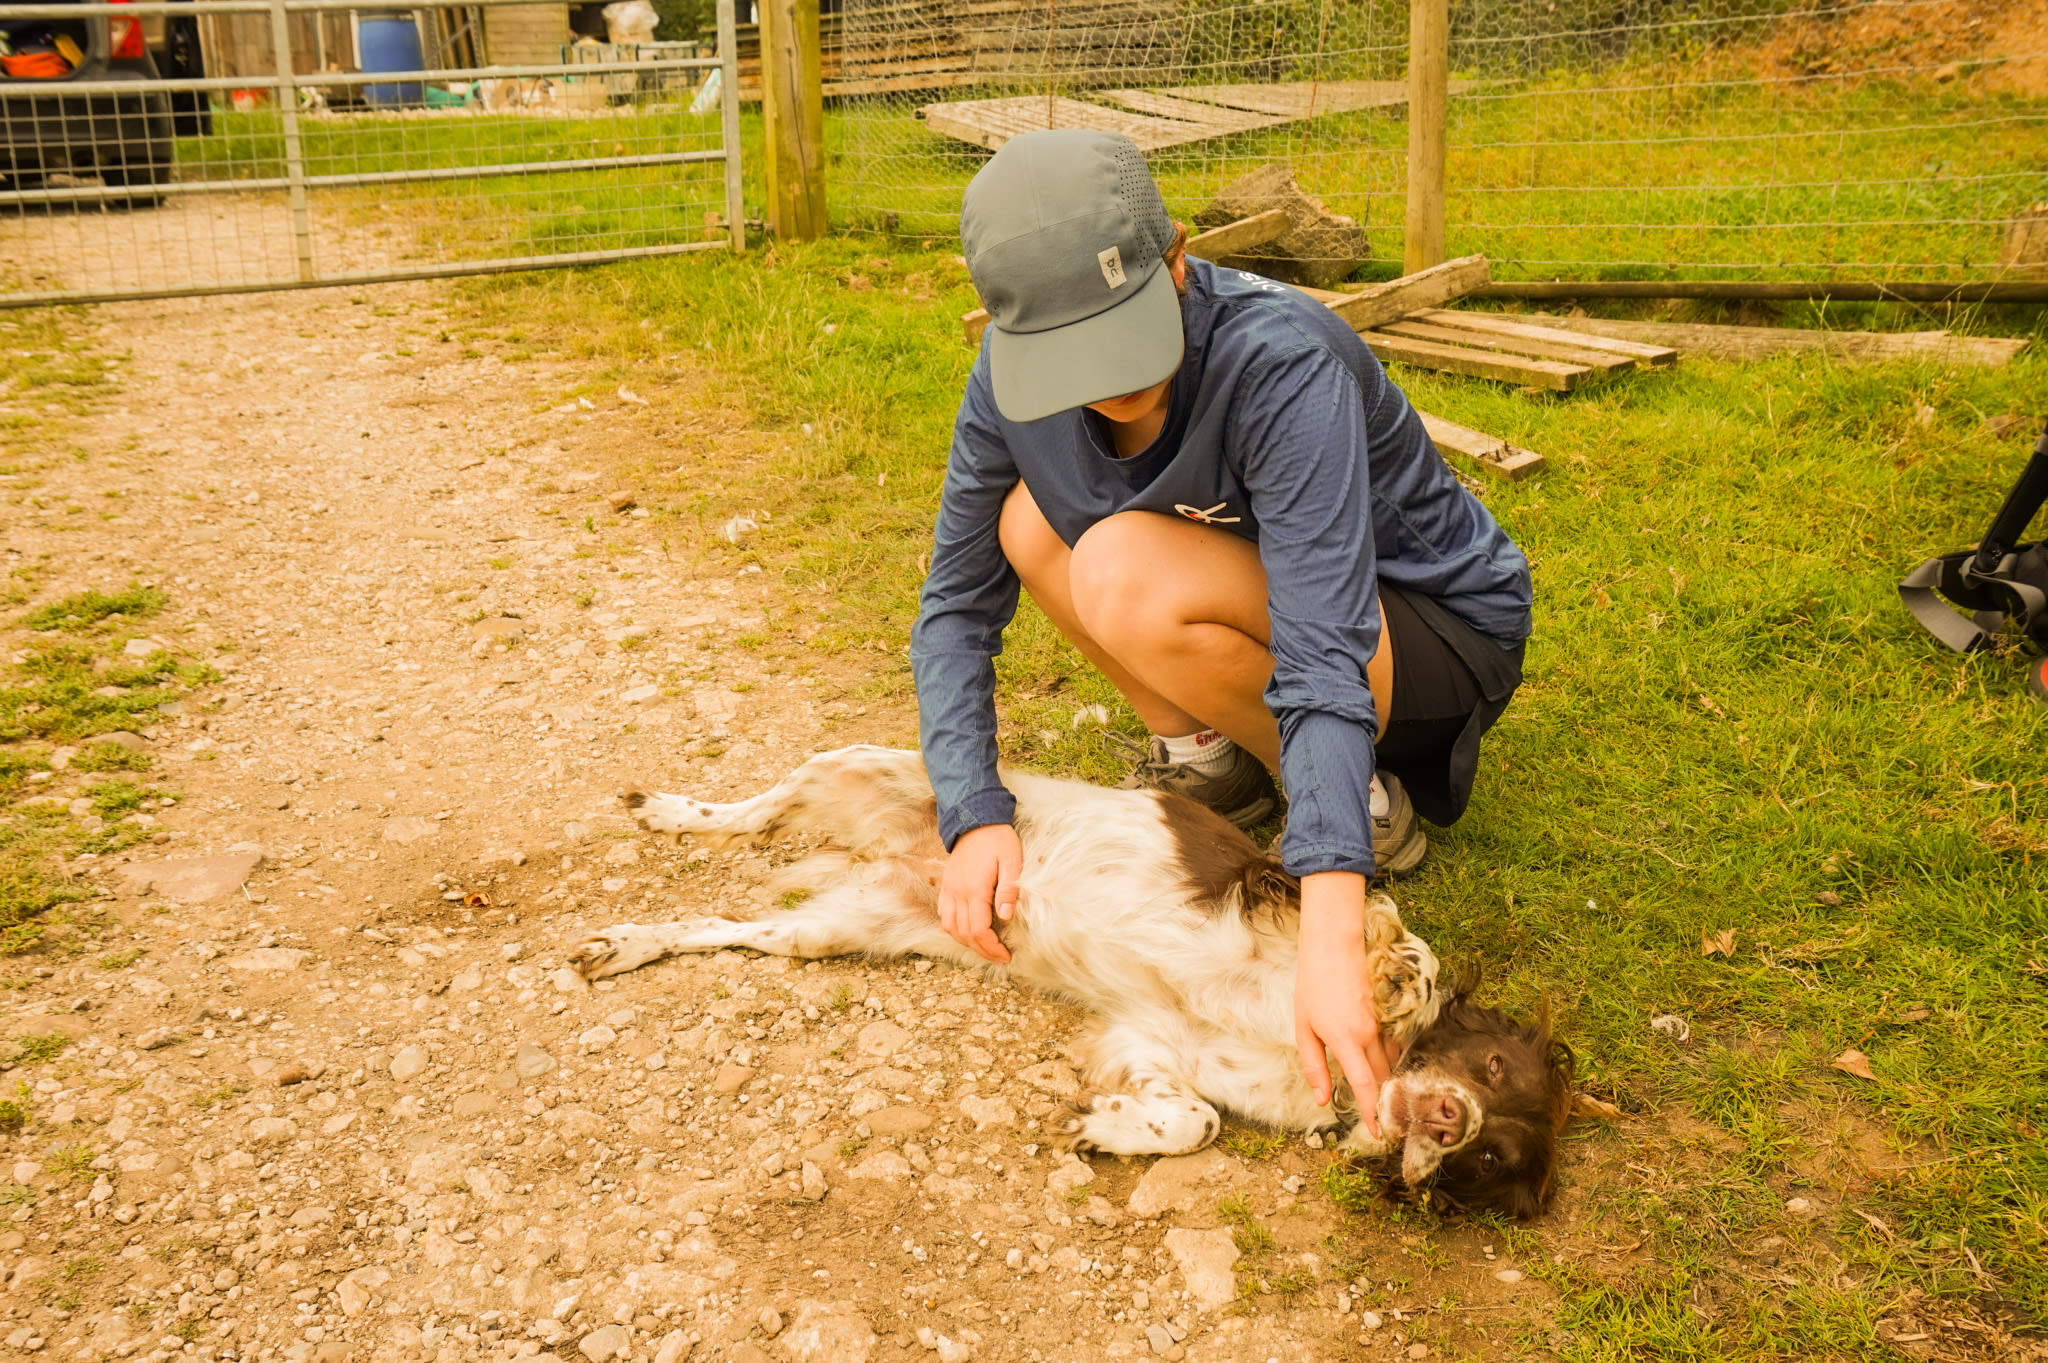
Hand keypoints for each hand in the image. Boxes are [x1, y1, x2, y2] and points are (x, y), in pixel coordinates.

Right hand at [938, 823, 1020, 963]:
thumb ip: (1008, 890)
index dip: (992, 947)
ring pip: (950, 927)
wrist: (975, 819)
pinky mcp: (946, 885)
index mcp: (975, 888)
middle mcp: (958, 892)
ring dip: (967, 943)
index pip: (978, 929)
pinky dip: (954, 929)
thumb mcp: (1012, 860)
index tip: (1006, 956)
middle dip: (982, 950)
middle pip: (964, 933)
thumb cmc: (998, 839)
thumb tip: (1005, 917)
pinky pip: (943, 914)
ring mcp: (949, 889)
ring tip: (985, 949)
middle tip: (1000, 958)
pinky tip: (967, 932)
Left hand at [1294, 871, 1400, 1137]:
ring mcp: (1380, 1024)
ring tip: (1386, 1108)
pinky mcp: (1384, 1016)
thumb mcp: (1303, 1028)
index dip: (1371, 1112)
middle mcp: (1368, 1035)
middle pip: (1382, 1079)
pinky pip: (1390, 1048)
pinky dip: (1388, 1064)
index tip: (1378, 1134)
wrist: (1335, 947)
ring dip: (1388, 1086)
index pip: (1364, 1085)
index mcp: (1346, 1040)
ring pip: (1389, 1064)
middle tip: (1386, 1129)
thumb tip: (1322, 1099)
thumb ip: (1313, 1066)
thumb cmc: (1313, 986)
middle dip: (1385, 1105)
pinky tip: (1382, 1074)